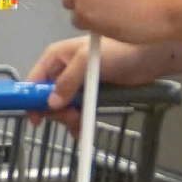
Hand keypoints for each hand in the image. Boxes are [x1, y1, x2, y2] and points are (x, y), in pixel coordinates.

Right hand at [28, 33, 170, 114]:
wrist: (149, 56)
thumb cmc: (118, 50)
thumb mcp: (87, 61)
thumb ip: (67, 81)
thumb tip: (51, 104)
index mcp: (56, 57)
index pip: (34, 80)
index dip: (32, 99)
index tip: (36, 118)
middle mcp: (63, 70)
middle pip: (47, 98)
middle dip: (56, 111)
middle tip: (71, 118)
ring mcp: (77, 83)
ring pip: (62, 107)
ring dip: (68, 119)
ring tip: (80, 124)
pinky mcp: (90, 94)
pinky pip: (77, 111)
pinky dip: (78, 122)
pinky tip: (82, 130)